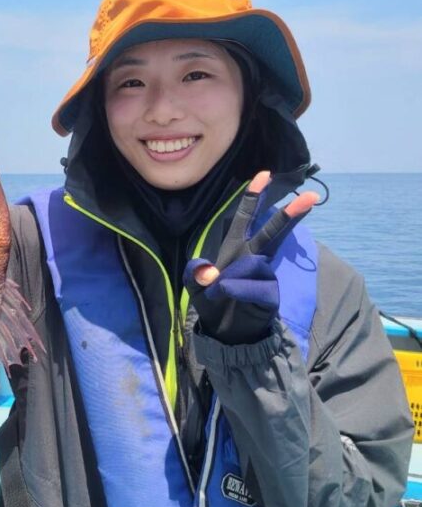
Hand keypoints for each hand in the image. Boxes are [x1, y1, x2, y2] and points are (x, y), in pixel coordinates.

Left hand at [183, 171, 318, 345]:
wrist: (225, 333)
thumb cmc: (212, 301)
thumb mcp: (194, 285)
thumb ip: (194, 273)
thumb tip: (209, 273)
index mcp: (235, 247)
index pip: (245, 217)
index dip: (253, 196)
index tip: (265, 174)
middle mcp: (252, 257)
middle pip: (273, 232)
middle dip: (291, 214)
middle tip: (312, 197)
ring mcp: (264, 276)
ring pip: (255, 265)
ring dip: (234, 278)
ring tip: (218, 292)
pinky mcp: (269, 296)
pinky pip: (256, 287)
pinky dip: (239, 291)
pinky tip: (228, 296)